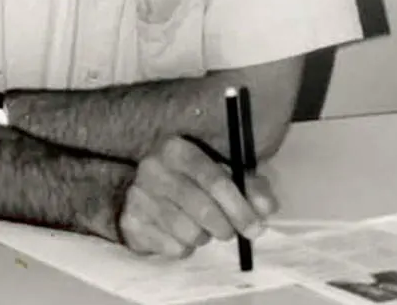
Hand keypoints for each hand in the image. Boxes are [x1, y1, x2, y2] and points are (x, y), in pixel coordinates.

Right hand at [117, 136, 277, 258]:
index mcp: (178, 149)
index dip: (239, 207)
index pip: (215, 180)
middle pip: (203, 210)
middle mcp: (153, 168)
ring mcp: (139, 196)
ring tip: (201, 227)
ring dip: (203, 236)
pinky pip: (173, 248)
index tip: (256, 227)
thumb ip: (248, 187)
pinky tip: (180, 233)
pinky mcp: (130, 222)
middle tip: (230, 232)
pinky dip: (184, 247)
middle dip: (225, 227)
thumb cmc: (190, 181)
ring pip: (189, 232)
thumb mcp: (221, 173)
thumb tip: (266, 208)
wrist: (144, 192)